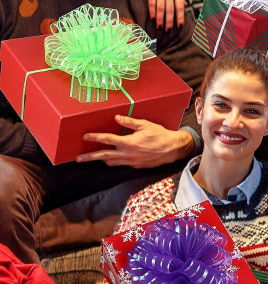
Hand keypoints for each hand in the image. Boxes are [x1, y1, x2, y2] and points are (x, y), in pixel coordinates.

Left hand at [76, 114, 193, 167]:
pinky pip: (121, 164)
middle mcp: (128, 154)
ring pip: (112, 162)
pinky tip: (112, 158)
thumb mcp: (145, 125)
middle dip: (90, 157)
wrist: (173, 149)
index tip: (85, 136)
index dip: (95, 138)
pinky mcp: (136, 165)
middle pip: (104, 156)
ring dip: (102, 159)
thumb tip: (117, 118)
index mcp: (129, 143)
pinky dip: (114, 161)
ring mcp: (132, 161)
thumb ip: (129, 122)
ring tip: (93, 158)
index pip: (107, 140)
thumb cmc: (160, 135)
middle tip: (78, 158)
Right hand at [141, 0, 184, 30]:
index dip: (180, 17)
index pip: (180, 6)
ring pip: (161, 7)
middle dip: (170, 21)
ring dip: (160, 18)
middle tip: (168, 30)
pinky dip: (152, 11)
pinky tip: (152, 18)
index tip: (180, 26)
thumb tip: (185, 4)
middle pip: (170, 9)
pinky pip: (152, 2)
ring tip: (160, 27)